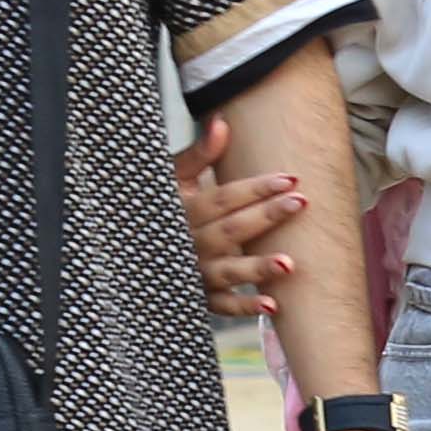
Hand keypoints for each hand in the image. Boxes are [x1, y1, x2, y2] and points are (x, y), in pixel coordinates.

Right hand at [176, 112, 310, 315]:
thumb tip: (222, 123)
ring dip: (257, 268)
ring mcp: (194, 273)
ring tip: (289, 264)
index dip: (255, 188)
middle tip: (300, 203)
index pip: (223, 198)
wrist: (130, 251)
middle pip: (231, 230)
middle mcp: (189, 243)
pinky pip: (222, 306)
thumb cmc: (162, 207)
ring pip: (228, 271)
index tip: (290, 178)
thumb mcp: (174, 179)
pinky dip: (244, 307)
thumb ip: (200, 155)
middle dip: (265, 217)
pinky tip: (271, 306)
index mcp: (184, 211)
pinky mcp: (199, 298)